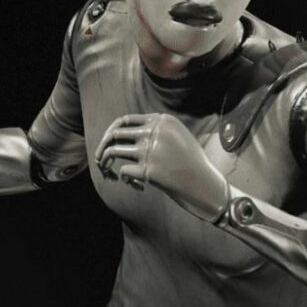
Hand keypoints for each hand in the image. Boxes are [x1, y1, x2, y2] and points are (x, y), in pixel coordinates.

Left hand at [95, 113, 229, 220]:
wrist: (206, 185)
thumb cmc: (191, 164)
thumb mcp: (178, 137)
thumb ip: (157, 130)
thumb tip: (122, 134)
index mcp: (162, 121)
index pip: (125, 120)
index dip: (112, 131)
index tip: (107, 142)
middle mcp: (154, 131)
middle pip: (115, 134)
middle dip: (103, 146)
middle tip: (100, 159)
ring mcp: (150, 150)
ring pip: (113, 151)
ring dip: (105, 162)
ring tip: (107, 172)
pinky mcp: (148, 170)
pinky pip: (123, 172)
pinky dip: (125, 180)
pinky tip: (137, 186)